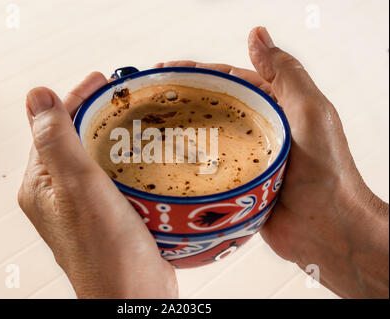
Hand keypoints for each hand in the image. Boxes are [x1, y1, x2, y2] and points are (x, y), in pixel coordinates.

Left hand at [18, 73, 176, 297]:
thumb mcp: (78, 187)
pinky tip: (147, 153)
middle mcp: (60, 195)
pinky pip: (114, 177)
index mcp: (42, 186)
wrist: (135, 294)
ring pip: (96, 158)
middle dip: (96, 114)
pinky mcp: (109, 215)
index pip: (51, 128)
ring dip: (114, 136)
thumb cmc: (106, 252)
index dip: (73, 99)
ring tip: (137, 117)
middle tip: (122, 95)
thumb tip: (36, 97)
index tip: (100, 80)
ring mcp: (85, 207)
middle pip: (74, 140)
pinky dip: (128, 159)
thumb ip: (56, 140)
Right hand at [156, 27, 388, 297]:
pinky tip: (166, 159)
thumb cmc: (326, 170)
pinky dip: (189, 162)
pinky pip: (208, 167)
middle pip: (214, 106)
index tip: (167, 70)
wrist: (327, 230)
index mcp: (275, 106)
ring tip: (150, 127)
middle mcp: (259, 128)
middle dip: (183, 99)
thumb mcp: (310, 111)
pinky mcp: (237, 183)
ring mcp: (246, 156)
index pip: (231, 79)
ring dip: (182, 130)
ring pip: (208, 136)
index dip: (199, 72)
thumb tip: (256, 34)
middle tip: (151, 98)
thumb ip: (285, 72)